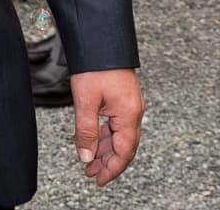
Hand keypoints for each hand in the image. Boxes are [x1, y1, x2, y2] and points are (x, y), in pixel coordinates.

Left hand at [71, 69, 143, 185]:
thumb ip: (86, 131)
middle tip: (90, 173)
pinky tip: (93, 140)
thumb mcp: (86, 101)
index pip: (124, 151)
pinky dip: (105, 134)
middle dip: (107, 162)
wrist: (100, 38)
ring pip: (119, 135)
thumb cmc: (95, 66)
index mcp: (129, 114)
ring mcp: (129, 104)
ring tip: (89, 160)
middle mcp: (134, 111)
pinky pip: (116, 123)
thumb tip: (86, 156)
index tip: (99, 180)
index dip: (112, 169)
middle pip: (124, 146)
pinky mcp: (123, 98)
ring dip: (105, 149)